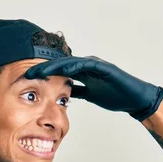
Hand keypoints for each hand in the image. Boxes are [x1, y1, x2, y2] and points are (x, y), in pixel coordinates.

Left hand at [25, 56, 162, 121]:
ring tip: (40, 71)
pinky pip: (86, 65)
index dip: (44, 75)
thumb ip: (77, 92)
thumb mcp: (90, 95)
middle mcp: (87, 65)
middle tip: (27, 73)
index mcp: (83, 72)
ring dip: (54, 66)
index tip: (28, 80)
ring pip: (70, 62)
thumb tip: (62, 95)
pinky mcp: (104, 67)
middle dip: (44, 69)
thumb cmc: (115, 95)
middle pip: (61, 65)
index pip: (59, 72)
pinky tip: (63, 70)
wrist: (134, 99)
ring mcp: (95, 65)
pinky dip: (74, 66)